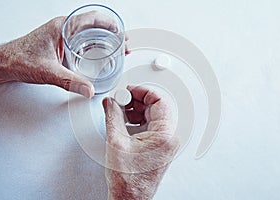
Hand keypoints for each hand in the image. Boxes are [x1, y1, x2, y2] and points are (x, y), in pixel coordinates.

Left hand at [0, 11, 129, 97]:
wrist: (6, 63)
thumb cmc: (20, 60)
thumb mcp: (48, 72)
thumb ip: (70, 82)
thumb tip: (88, 89)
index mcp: (61, 27)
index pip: (91, 19)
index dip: (110, 25)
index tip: (121, 33)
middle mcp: (63, 28)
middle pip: (94, 25)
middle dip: (111, 34)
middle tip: (123, 44)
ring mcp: (62, 35)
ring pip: (89, 33)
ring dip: (105, 39)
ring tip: (117, 48)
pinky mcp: (61, 43)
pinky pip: (83, 41)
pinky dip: (95, 46)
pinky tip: (101, 55)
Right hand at [102, 85, 178, 199]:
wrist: (130, 199)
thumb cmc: (128, 180)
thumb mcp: (116, 142)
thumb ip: (112, 116)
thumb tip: (110, 102)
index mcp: (164, 135)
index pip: (160, 101)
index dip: (143, 91)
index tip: (129, 90)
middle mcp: (169, 138)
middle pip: (156, 107)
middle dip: (137, 100)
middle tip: (122, 99)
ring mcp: (164, 143)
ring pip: (153, 115)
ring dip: (136, 110)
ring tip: (120, 110)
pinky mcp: (158, 147)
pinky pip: (150, 126)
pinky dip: (137, 120)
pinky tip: (124, 121)